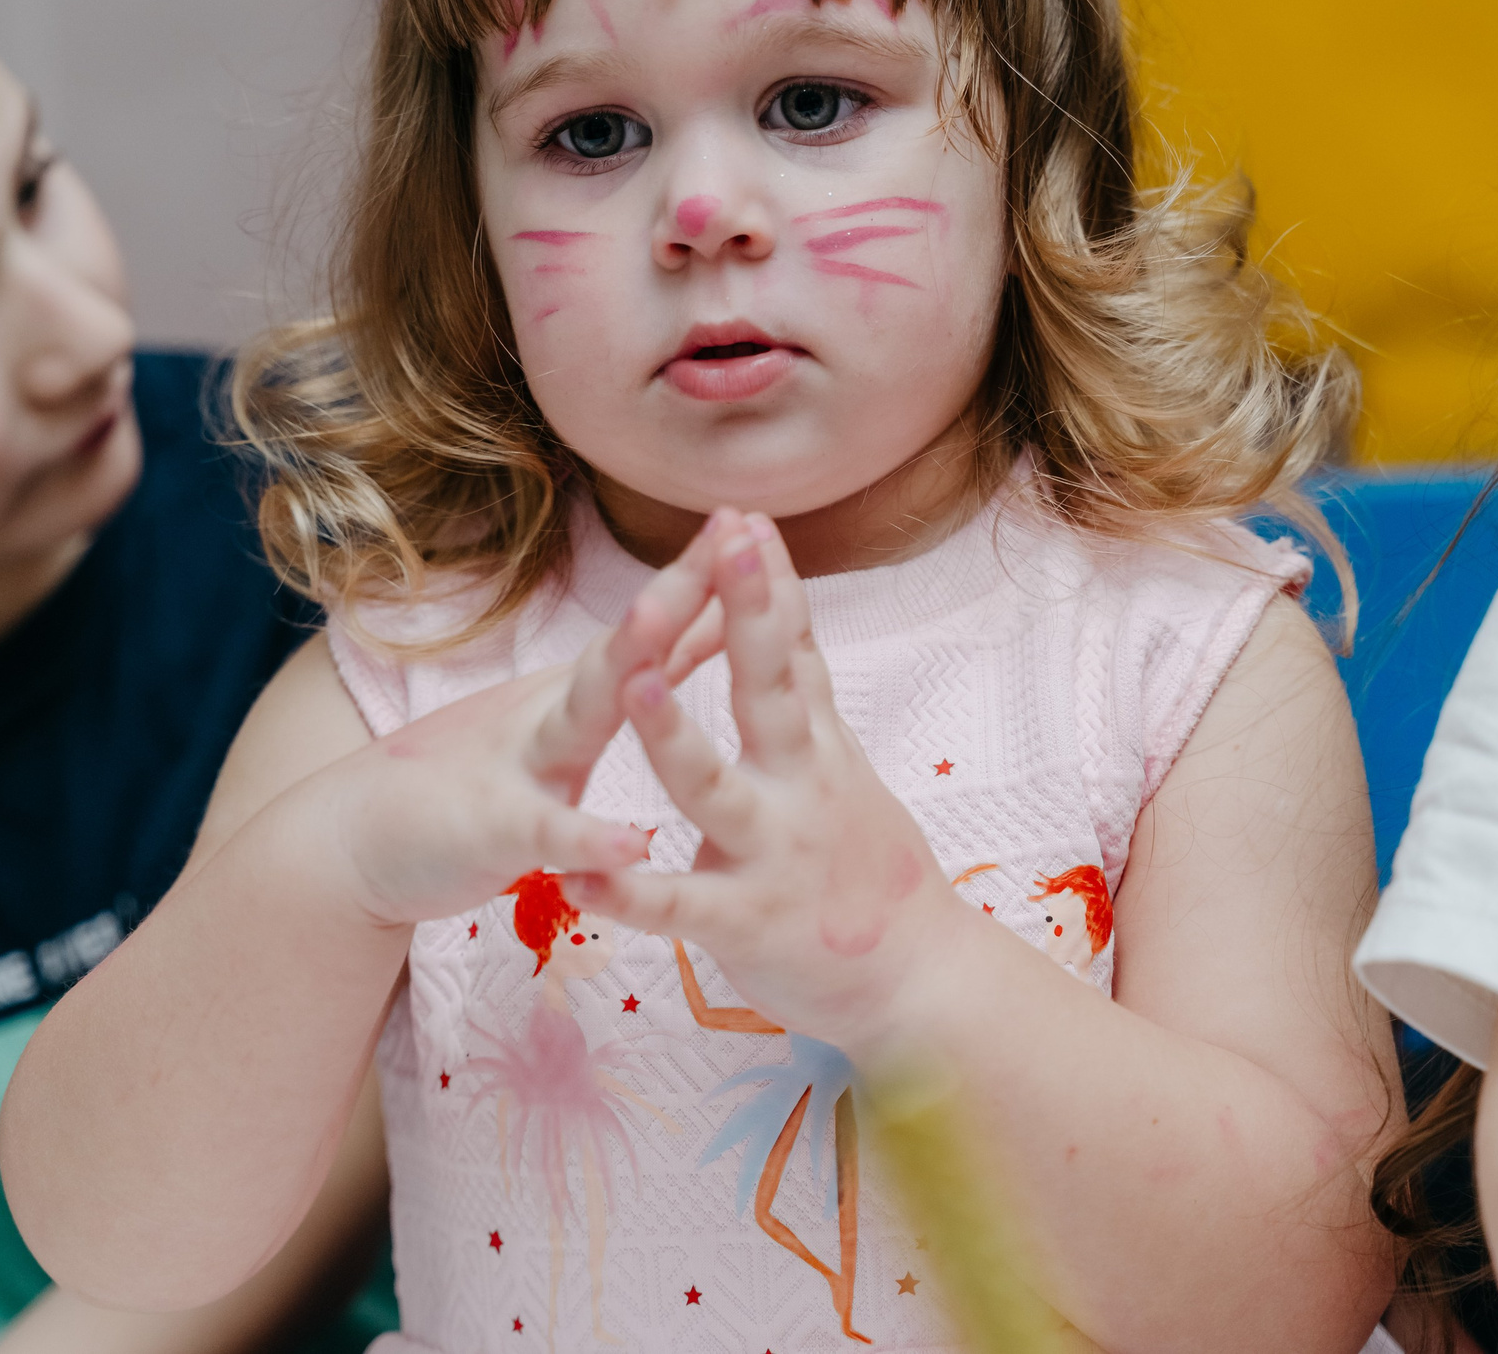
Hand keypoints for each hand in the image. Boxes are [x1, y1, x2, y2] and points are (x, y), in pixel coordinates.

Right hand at [315, 510, 733, 927]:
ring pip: (578, 717)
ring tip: (661, 630)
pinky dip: (588, 837)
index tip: (756, 520)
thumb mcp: (567, 714)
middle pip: (621, 647)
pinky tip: (632, 840)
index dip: (702, 575)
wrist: (354, 840)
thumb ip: (643, 671)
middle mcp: (552, 713)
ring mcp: (521, 768)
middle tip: (729, 540)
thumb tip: (716, 617)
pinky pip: (548, 835)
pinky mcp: (494, 836)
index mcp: (578, 691)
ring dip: (621, 674)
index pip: (652, 623)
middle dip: (676, 593)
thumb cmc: (476, 775)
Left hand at [562, 512, 987, 1059]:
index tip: (748, 515)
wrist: (920, 981)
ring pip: (713, 788)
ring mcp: (774, 853)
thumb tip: (788, 616)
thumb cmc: (872, 874)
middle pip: (770, 688)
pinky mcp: (746, 921)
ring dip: (674, 734)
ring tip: (636, 683)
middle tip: (730, 541)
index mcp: (818, 751)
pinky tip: (577, 875)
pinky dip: (627, 889)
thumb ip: (807, 702)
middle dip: (750, 612)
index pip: (795, 651)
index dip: (772, 583)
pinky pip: (677, 904)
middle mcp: (801, 787)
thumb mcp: (847, 773)